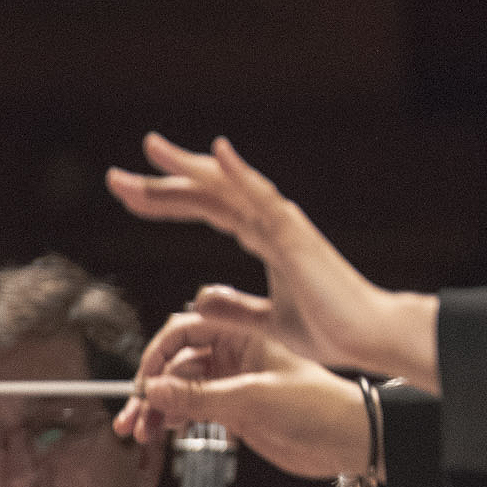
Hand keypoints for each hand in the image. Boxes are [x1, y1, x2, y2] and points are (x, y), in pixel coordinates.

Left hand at [105, 135, 440, 389]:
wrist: (369, 337)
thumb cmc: (332, 329)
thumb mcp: (267, 321)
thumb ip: (235, 308)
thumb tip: (202, 297)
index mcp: (266, 240)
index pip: (207, 211)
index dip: (167, 202)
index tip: (130, 196)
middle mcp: (272, 225)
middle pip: (207, 193)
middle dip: (160, 183)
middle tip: (117, 175)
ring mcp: (284, 227)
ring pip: (227, 189)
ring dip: (187, 169)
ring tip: (151, 149)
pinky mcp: (296, 238)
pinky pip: (263, 201)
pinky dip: (240, 175)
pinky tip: (218, 153)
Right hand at [116, 317, 374, 478]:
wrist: (350, 441)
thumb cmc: (320, 406)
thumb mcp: (255, 399)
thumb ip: (200, 397)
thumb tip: (153, 389)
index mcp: (244, 335)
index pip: (186, 330)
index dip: (159, 353)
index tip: (144, 379)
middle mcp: (235, 355)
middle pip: (176, 362)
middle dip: (151, 386)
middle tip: (134, 412)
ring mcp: (232, 383)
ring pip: (179, 389)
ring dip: (157, 408)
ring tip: (140, 430)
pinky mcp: (233, 410)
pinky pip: (191, 409)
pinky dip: (172, 419)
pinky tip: (161, 431)